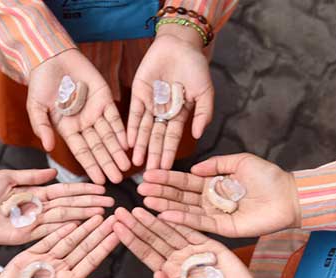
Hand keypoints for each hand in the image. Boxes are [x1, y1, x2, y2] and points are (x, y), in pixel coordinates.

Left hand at [0, 169, 113, 244]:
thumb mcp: (8, 177)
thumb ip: (32, 176)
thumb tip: (55, 172)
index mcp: (35, 193)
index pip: (65, 191)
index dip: (83, 190)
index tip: (101, 188)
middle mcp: (37, 209)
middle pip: (69, 205)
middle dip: (90, 203)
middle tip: (111, 203)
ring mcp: (32, 223)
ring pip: (63, 217)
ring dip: (83, 215)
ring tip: (102, 213)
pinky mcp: (24, 235)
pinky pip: (47, 230)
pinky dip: (64, 227)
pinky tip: (81, 224)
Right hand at [0, 215, 118, 277]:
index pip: (91, 261)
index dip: (105, 247)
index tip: (118, 234)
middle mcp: (59, 270)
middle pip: (83, 247)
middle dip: (99, 233)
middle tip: (114, 218)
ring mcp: (44, 262)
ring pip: (68, 241)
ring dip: (83, 228)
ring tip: (97, 215)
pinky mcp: (28, 256)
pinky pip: (46, 240)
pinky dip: (59, 231)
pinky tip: (72, 222)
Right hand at [27, 49, 130, 183]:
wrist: (51, 57)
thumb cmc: (40, 83)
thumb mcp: (36, 107)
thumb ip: (41, 127)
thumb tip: (49, 147)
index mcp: (67, 129)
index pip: (82, 152)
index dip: (91, 166)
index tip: (100, 181)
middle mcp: (83, 123)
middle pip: (98, 148)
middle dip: (108, 164)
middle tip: (118, 180)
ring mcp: (95, 111)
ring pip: (109, 136)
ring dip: (117, 151)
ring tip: (126, 167)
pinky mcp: (105, 97)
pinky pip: (115, 117)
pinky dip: (121, 130)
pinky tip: (127, 144)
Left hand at [113, 207, 259, 277]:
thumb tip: (155, 274)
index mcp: (169, 273)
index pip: (145, 253)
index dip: (130, 240)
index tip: (115, 227)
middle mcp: (178, 259)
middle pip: (153, 239)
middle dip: (136, 225)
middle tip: (120, 212)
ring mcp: (193, 250)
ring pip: (169, 232)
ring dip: (152, 221)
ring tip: (136, 209)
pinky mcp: (210, 245)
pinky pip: (192, 231)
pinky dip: (179, 221)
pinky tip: (163, 213)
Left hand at [128, 25, 212, 169]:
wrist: (180, 44)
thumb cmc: (196, 67)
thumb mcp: (205, 91)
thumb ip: (203, 113)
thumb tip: (197, 135)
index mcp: (180, 114)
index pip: (173, 137)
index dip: (170, 153)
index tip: (166, 169)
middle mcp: (164, 112)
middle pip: (157, 137)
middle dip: (154, 155)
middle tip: (149, 174)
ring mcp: (150, 104)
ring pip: (144, 129)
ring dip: (141, 146)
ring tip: (137, 163)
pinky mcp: (138, 94)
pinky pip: (134, 114)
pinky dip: (132, 128)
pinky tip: (129, 142)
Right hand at [137, 153, 300, 237]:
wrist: (289, 196)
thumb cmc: (268, 177)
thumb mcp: (240, 162)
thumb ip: (217, 163)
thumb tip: (195, 167)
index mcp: (214, 184)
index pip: (185, 181)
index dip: (167, 178)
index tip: (148, 174)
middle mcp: (211, 200)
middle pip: (180, 196)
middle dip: (160, 192)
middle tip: (139, 189)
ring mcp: (216, 215)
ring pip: (185, 210)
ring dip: (165, 206)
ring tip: (146, 201)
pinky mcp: (224, 228)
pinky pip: (200, 223)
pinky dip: (182, 219)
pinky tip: (165, 215)